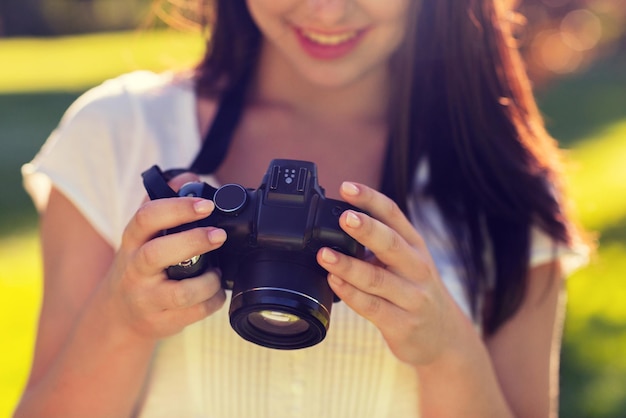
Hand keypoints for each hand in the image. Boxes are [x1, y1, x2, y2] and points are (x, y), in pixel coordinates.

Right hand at [103, 173, 226, 340]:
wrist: (119, 315)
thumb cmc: (139, 266)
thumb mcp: (143, 235)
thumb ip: (163, 202)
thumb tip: (190, 178)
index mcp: (132, 241)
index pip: (146, 218)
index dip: (177, 208)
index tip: (206, 205)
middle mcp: (135, 269)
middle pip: (158, 253)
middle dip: (193, 241)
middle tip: (219, 234)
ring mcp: (146, 298)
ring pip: (180, 292)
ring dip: (208, 281)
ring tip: (217, 273)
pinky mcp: (160, 322)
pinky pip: (194, 313)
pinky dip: (212, 302)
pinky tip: (216, 292)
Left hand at [317, 182, 467, 365]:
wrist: (444, 336)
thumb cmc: (415, 291)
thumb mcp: (407, 261)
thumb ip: (380, 243)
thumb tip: (339, 222)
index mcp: (415, 245)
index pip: (393, 214)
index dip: (370, 199)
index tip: (347, 187)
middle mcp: (417, 268)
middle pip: (390, 243)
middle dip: (366, 229)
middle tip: (344, 217)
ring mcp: (412, 297)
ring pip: (377, 278)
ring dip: (348, 265)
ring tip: (324, 254)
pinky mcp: (402, 324)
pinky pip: (372, 307)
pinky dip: (350, 294)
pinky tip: (334, 282)